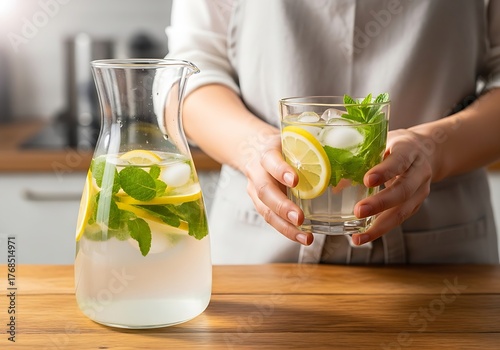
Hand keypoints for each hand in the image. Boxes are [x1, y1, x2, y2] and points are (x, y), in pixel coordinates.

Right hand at [243, 132, 313, 245]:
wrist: (259, 152)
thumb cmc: (285, 147)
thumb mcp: (296, 142)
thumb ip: (316, 153)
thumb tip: (347, 173)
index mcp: (267, 152)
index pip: (270, 160)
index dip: (281, 170)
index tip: (295, 180)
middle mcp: (257, 172)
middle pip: (265, 191)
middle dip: (282, 206)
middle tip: (299, 218)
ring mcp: (256, 191)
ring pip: (266, 211)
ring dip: (285, 226)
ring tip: (304, 237)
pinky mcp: (261, 205)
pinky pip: (272, 220)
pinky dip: (287, 230)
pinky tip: (302, 237)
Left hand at [352, 129, 433, 244]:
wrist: (428, 151)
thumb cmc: (395, 146)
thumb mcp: (381, 143)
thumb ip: (361, 158)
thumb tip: (334, 183)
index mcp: (409, 151)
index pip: (399, 161)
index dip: (384, 172)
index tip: (367, 180)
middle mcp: (419, 172)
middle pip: (403, 190)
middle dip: (380, 204)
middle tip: (358, 212)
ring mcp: (421, 191)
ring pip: (403, 211)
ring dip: (380, 226)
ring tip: (358, 238)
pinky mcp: (416, 205)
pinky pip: (399, 219)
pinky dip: (381, 229)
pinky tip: (364, 236)